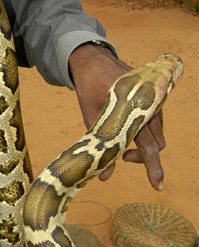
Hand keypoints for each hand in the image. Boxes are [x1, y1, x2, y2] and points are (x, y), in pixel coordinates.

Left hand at [68, 43, 165, 189]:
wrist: (95, 60)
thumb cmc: (90, 87)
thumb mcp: (90, 117)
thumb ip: (100, 146)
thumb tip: (104, 176)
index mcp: (134, 110)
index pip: (148, 146)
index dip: (153, 168)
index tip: (158, 186)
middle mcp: (149, 106)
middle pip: (156, 144)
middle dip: (143, 158)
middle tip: (124, 159)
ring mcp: (154, 102)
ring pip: (157, 136)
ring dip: (145, 147)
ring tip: (123, 147)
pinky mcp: (153, 100)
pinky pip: (156, 125)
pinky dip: (146, 134)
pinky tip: (129, 132)